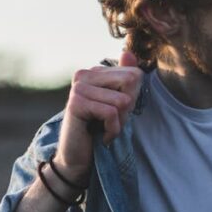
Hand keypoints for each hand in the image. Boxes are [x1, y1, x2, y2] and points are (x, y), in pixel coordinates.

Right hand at [55, 51, 143, 183]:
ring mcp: (78, 88)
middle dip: (127, 109)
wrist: (79, 159)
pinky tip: (100, 135)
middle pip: (130, 82)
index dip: (133, 98)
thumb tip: (127, 52)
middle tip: (110, 121)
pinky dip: (112, 130)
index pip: (134, 74)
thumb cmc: (99, 131)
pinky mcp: (76, 103)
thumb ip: (125, 79)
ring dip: (119, 122)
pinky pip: (111, 113)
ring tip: (103, 128)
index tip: (116, 112)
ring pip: (122, 100)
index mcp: (94, 72)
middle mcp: (84, 75)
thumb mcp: (119, 105)